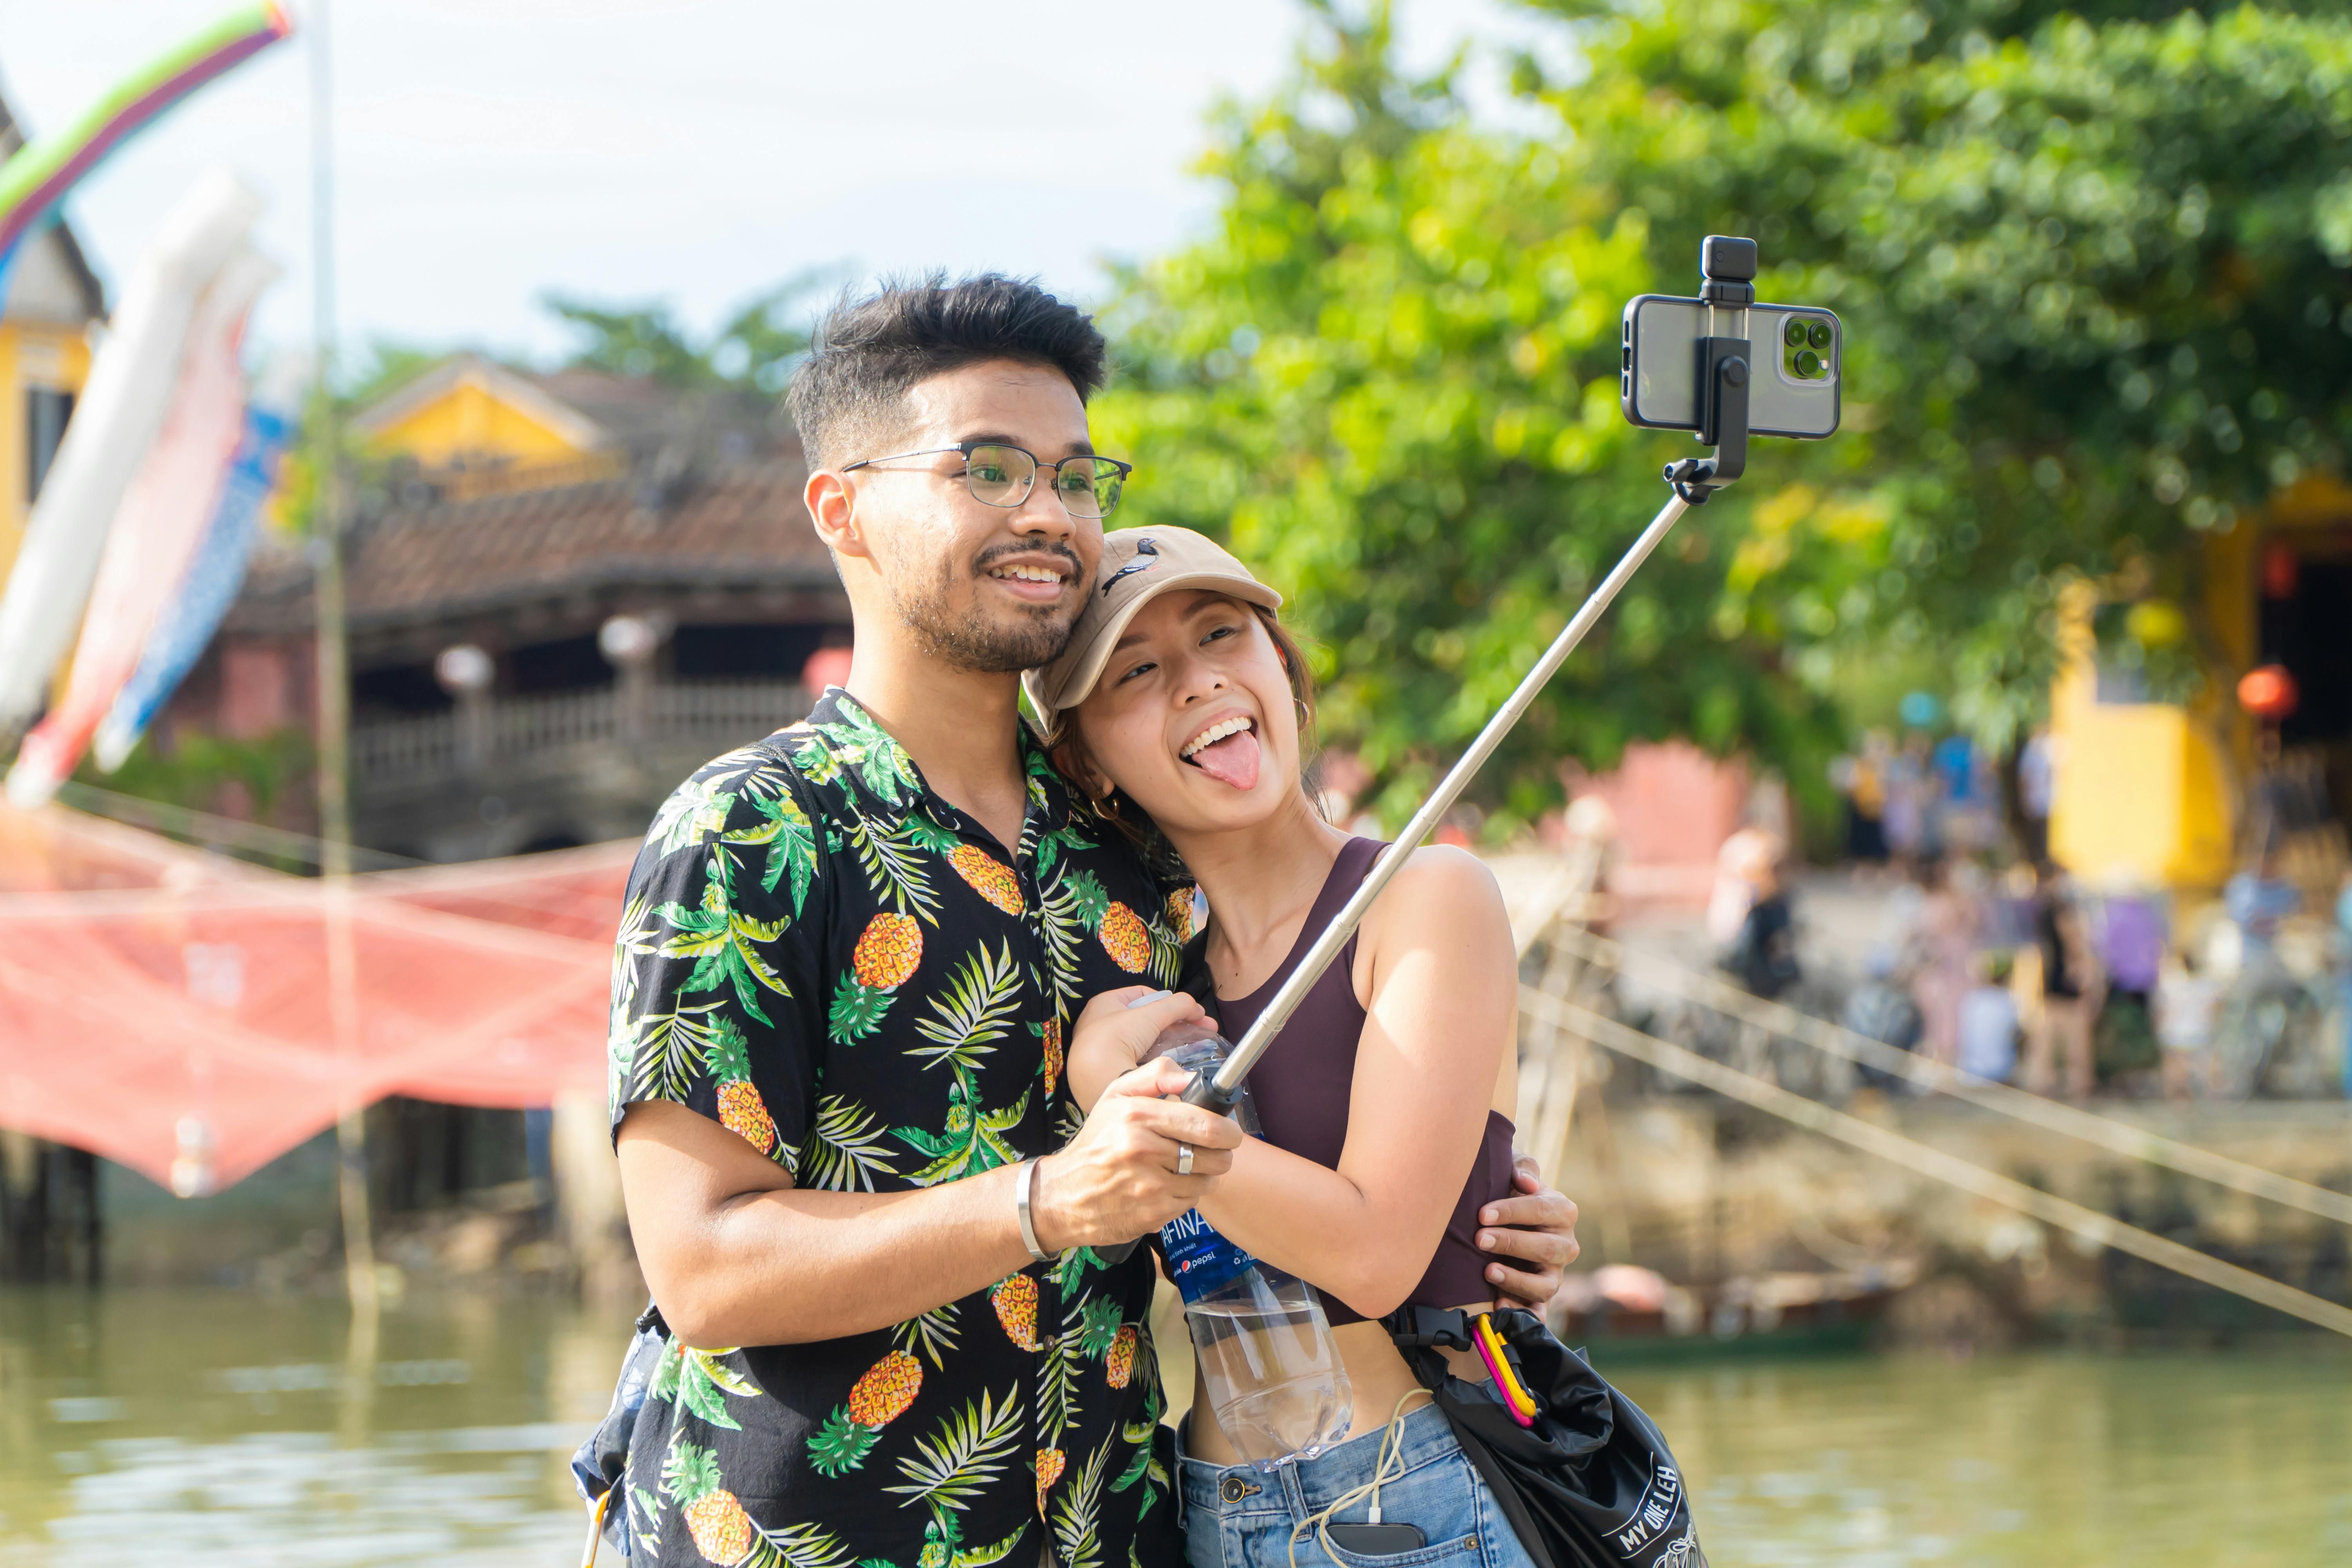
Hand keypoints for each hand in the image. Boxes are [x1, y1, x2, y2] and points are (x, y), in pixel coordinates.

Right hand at [1031, 1056, 1242, 1251]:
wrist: (1062, 1195)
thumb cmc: (1095, 1142)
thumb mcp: (1115, 1095)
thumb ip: (1157, 1076)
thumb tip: (1194, 1078)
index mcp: (1137, 1117)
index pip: (1206, 1125)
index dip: (1228, 1130)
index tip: (1229, 1132)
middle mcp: (1143, 1152)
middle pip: (1216, 1157)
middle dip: (1221, 1154)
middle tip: (1209, 1150)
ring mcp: (1149, 1188)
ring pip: (1207, 1182)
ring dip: (1202, 1175)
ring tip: (1180, 1168)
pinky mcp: (1152, 1215)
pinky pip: (1189, 1203)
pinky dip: (1184, 1195)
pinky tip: (1164, 1186)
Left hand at [1065, 987, 1209, 1112]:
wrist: (1096, 1081)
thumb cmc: (1113, 1040)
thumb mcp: (1150, 1015)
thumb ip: (1176, 1005)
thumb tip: (1196, 1007)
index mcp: (1105, 1003)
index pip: (1144, 995)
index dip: (1169, 1001)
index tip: (1190, 1010)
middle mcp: (1102, 1025)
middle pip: (1149, 1019)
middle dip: (1177, 1023)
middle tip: (1202, 1027)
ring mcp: (1107, 1049)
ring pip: (1146, 1040)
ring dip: (1170, 1042)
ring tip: (1196, 1045)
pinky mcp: (1112, 1070)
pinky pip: (1141, 1060)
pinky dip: (1158, 1060)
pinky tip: (1175, 1063)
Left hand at [1479, 1154, 1579, 1311]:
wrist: (1505, 1218)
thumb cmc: (1508, 1190)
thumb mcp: (1514, 1172)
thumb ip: (1521, 1168)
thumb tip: (1525, 1181)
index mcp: (1563, 1210)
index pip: (1541, 1210)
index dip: (1511, 1212)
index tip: (1482, 1214)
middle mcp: (1566, 1244)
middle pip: (1546, 1248)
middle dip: (1511, 1243)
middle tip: (1480, 1239)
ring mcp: (1556, 1272)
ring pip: (1545, 1284)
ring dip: (1516, 1280)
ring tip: (1488, 1272)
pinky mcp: (1543, 1294)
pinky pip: (1538, 1308)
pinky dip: (1522, 1311)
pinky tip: (1499, 1307)